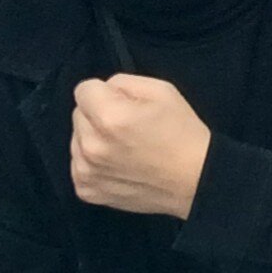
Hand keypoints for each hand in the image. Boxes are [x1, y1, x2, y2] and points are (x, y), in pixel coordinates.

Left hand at [69, 75, 212, 219]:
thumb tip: (104, 90)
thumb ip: (124, 82)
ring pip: (76, 140)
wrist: (195, 182)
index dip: (105, 92)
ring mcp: (86, 171)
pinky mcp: (86, 190)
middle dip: (98, 114)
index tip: (122, 103)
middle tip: (128, 126)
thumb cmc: (183, 134)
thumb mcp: (163, 91)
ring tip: (124, 148)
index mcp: (110, 117)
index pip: (83, 89)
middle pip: (78, 114)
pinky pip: (78, 165)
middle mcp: (91, 145)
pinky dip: (94, 163)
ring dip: (94, 139)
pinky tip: (118, 165)